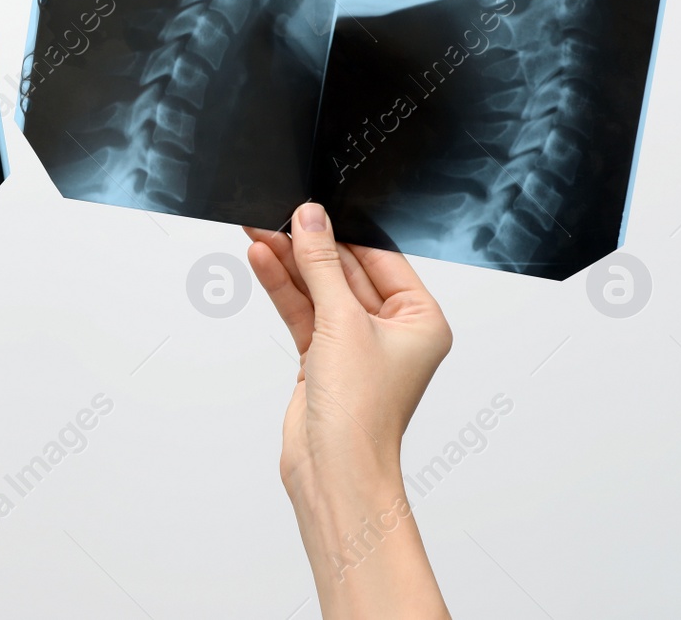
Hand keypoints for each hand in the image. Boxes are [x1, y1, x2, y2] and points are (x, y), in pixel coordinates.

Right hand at [245, 202, 451, 619]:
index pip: (380, 260)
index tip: (313, 210)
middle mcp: (391, 332)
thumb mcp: (342, 322)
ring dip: (290, 264)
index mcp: (420, 320)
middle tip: (278, 218)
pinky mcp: (324, 359)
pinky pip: (303, 312)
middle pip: (346, 272)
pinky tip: (263, 263)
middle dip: (310, 247)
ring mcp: (355, 346)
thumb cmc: (362, 414)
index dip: (345, 233)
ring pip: (320, 291)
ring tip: (260, 232)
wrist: (334, 470)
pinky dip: (283, 289)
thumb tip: (311, 220)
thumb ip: (322, 265)